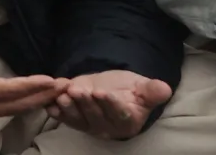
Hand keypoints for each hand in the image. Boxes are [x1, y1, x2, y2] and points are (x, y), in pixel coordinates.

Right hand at [0, 29, 65, 119]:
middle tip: (65, 85)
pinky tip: (45, 94)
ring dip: (40, 100)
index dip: (28, 86)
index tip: (50, 79)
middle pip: (15, 103)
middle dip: (41, 95)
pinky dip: (31, 101)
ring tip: (62, 89)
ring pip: (17, 108)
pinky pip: (13, 107)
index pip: (4, 90)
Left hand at [53, 70, 172, 138]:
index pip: (119, 114)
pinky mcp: (76, 121)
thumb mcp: (142, 88)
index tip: (102, 92)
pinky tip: (50, 105)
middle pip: (96, 117)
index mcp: (128, 121)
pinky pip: (66, 119)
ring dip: (69, 108)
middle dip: (86, 103)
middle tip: (78, 91)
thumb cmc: (130, 90)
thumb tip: (165, 88)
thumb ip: (151, 91)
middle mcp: (109, 128)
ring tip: (63, 96)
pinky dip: (57, 113)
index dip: (111, 104)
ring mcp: (91, 126)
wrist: (112, 89)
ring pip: (79, 119)